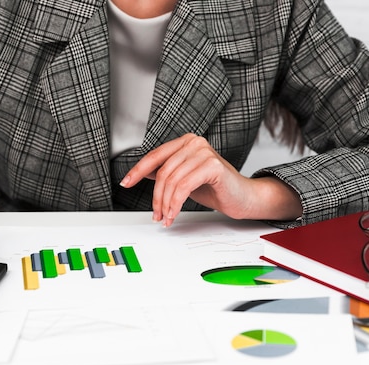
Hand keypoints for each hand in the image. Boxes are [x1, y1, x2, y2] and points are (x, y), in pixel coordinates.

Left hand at [120, 133, 301, 226]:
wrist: (241, 198)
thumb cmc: (215, 188)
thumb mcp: (183, 179)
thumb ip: (166, 172)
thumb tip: (141, 173)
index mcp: (185, 142)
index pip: (155, 156)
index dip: (137, 170)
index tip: (126, 183)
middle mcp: (194, 142)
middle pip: (162, 171)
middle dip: (156, 197)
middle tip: (155, 214)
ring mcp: (204, 151)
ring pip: (172, 180)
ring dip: (165, 203)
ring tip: (166, 217)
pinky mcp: (212, 165)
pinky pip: (184, 186)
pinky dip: (176, 203)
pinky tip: (174, 213)